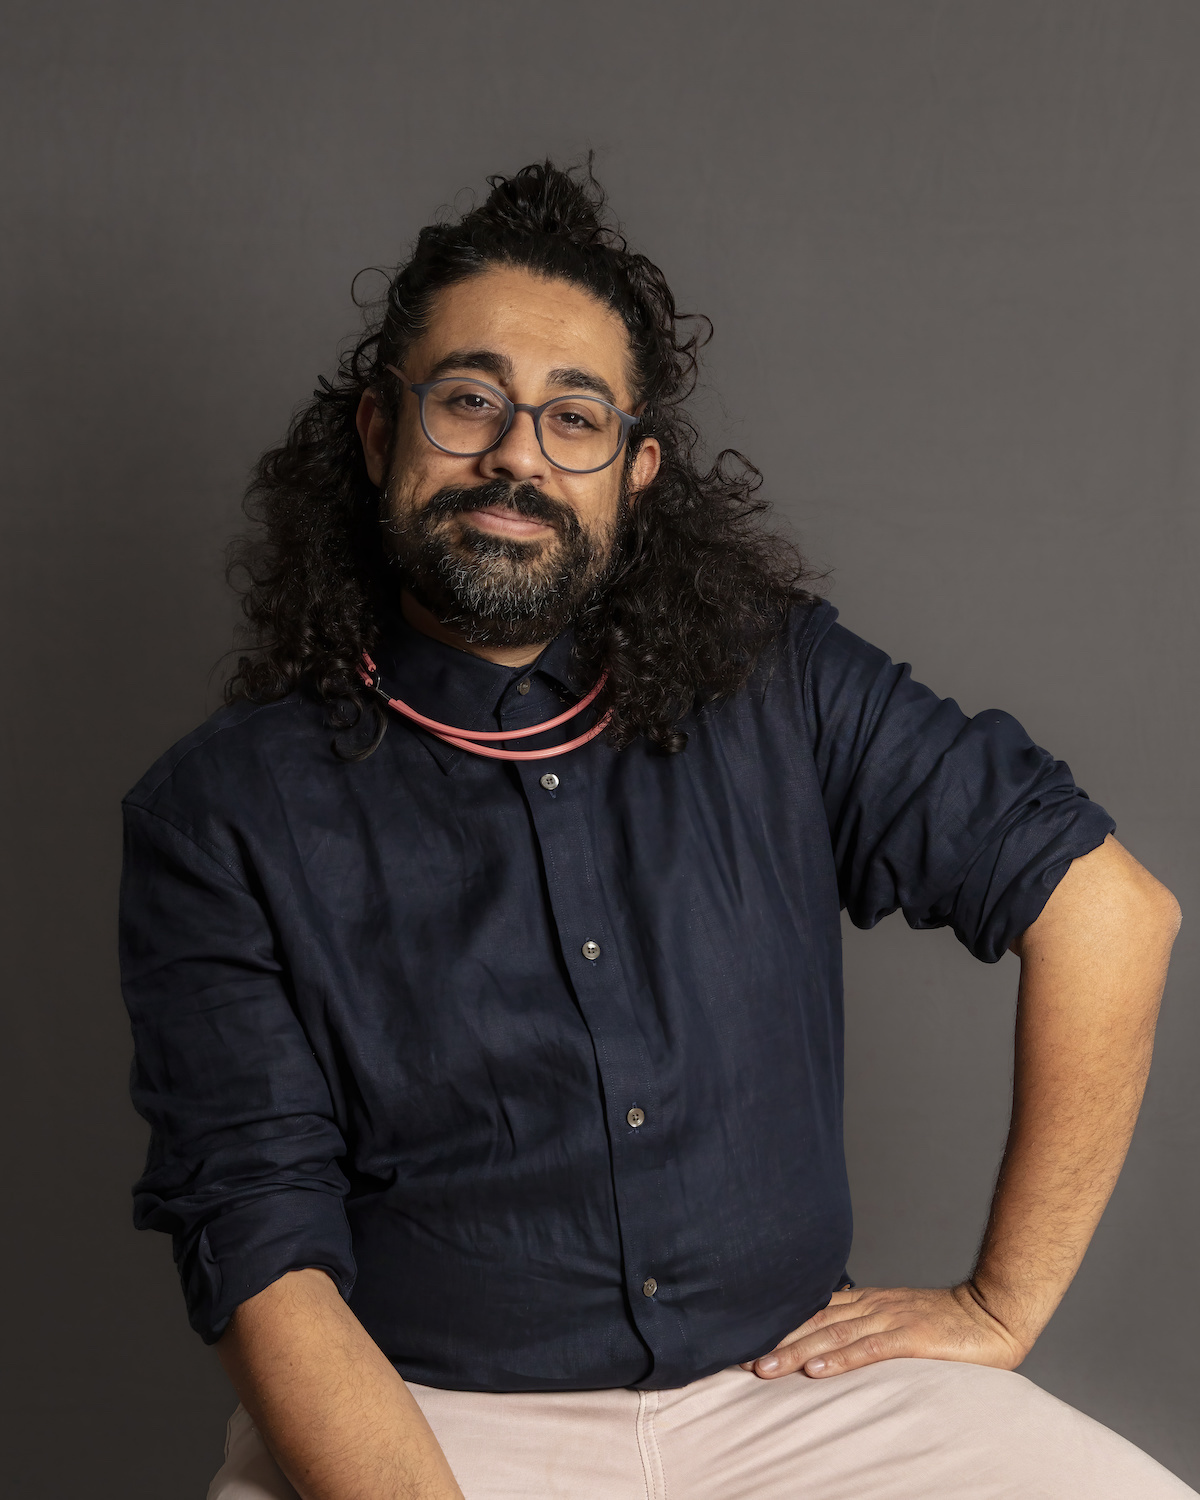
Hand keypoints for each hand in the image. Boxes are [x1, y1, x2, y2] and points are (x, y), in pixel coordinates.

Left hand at [740, 1284, 1030, 1379]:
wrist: (995, 1311)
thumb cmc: (949, 1323)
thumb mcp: (901, 1321)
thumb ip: (869, 1328)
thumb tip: (835, 1345)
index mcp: (868, 1302)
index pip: (814, 1312)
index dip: (780, 1326)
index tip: (746, 1340)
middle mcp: (872, 1306)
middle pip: (815, 1323)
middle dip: (776, 1341)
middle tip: (741, 1358)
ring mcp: (891, 1319)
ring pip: (834, 1336)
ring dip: (797, 1352)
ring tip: (766, 1368)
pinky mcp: (912, 1337)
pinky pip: (870, 1349)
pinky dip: (841, 1360)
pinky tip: (818, 1371)